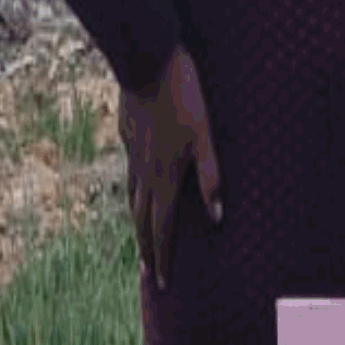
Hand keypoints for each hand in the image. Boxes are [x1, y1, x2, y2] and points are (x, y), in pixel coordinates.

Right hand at [119, 46, 224, 286]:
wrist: (145, 60)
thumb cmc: (183, 96)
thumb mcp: (205, 136)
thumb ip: (211, 176)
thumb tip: (218, 217)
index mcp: (164, 175)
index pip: (162, 228)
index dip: (163, 257)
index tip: (162, 283)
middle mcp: (143, 170)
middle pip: (142, 220)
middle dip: (147, 249)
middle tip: (149, 275)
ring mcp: (131, 153)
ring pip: (132, 197)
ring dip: (137, 223)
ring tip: (141, 240)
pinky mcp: (127, 135)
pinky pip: (129, 173)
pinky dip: (133, 192)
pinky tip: (137, 190)